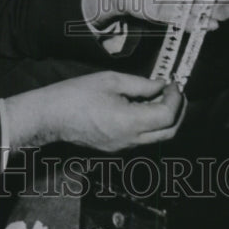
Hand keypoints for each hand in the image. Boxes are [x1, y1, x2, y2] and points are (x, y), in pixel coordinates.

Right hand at [5, 71, 186, 151]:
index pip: (167, 116)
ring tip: (159, 95)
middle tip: (175, 91)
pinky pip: (142, 138)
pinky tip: (143, 105)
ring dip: (165, 117)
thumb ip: (141, 84)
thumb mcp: (111, 80)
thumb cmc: (76, 95)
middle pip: (169, 132)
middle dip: (178, 111)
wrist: (51, 116)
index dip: (176, 98)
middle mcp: (130, 140)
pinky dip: (150, 123)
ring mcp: (123, 147)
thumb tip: (161, 85)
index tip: (174, 83)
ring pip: (157, 137)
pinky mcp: (116, 148)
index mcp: (129, 123)